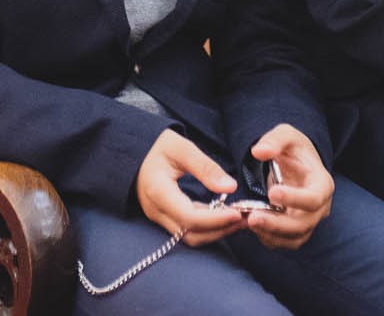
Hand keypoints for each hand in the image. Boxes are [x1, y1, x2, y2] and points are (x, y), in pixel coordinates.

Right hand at [135, 130, 243, 246]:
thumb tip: (230, 187)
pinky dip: (208, 227)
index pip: (189, 217)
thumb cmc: (158, 147)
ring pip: (191, 237)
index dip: (216, 219)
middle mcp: (156, 211)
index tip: (239, 212)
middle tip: (247, 218)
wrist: (136, 153)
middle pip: (192, 234)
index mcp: (158, 191)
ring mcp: (159, 217)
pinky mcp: (165, 219)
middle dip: (220, 229)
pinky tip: (225, 216)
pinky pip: (188, 231)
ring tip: (240, 219)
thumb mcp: (181, 148)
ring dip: (216, 232)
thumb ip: (205, 167)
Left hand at [239, 124, 332, 249]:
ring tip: (248, 222)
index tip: (272, 192)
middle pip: (303, 224)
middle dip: (277, 224)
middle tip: (252, 218)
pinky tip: (250, 226)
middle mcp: (320, 207)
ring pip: (294, 238)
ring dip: (270, 233)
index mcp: (322, 184)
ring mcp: (309, 221)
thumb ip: (274, 140)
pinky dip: (268, 238)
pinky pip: (285, 242)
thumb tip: (259, 152)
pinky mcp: (296, 231)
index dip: (294, 199)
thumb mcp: (286, 135)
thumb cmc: (294, 149)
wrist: (296, 163)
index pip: (314, 198)